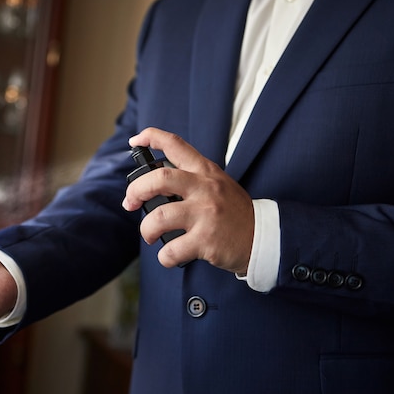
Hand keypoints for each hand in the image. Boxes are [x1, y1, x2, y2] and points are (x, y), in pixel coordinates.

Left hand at [122, 127, 253, 272]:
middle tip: (130, 201)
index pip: (176, 145)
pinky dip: (164, 256)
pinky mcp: (206, 241)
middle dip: (136, 190)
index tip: (134, 141)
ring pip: (159, 218)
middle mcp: (205, 189)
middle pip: (159, 179)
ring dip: (146, 229)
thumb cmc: (234, 213)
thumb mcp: (218, 185)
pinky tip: (169, 255)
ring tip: (149, 235)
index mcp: (206, 172)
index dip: (151, 137)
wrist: (263, 237)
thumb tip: (153, 186)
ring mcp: (206, 215)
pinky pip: (171, 250)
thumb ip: (192, 180)